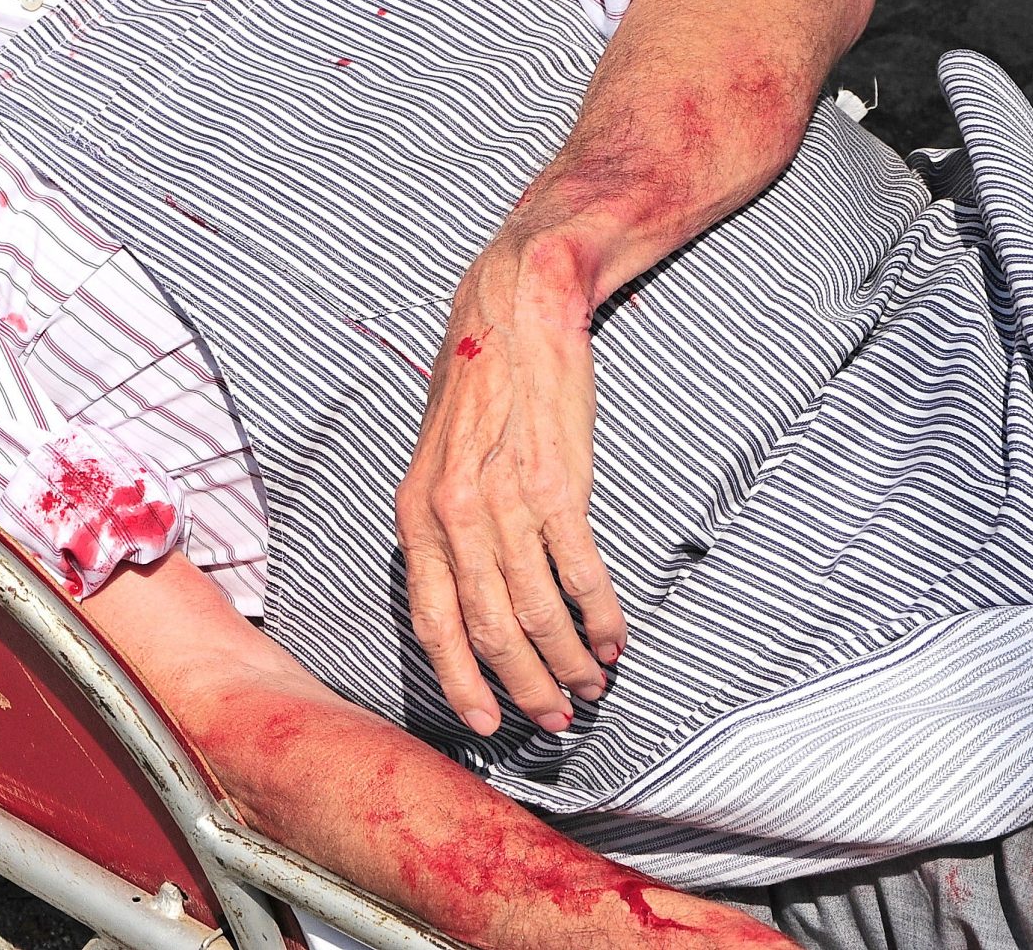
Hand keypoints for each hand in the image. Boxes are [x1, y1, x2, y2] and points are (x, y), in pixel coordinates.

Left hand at [396, 232, 624, 736]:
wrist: (512, 311)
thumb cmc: (477, 386)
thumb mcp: (435, 458)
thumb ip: (441, 525)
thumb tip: (463, 593)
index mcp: (416, 514)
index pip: (433, 623)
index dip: (462, 682)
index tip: (488, 722)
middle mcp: (453, 516)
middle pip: (491, 632)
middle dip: (525, 688)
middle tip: (556, 719)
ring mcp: (505, 503)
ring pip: (539, 613)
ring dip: (570, 662)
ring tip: (592, 688)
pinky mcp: (556, 485)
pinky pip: (580, 573)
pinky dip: (602, 616)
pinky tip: (616, 640)